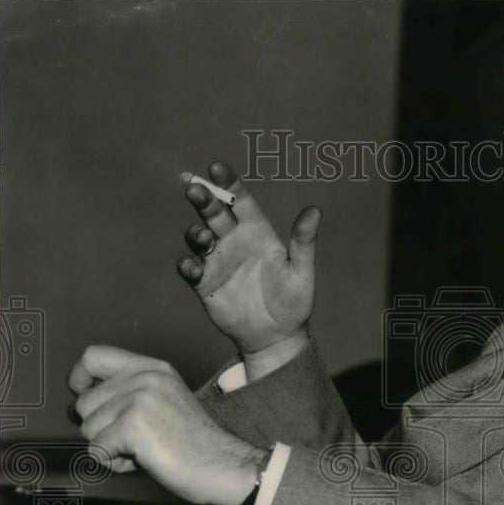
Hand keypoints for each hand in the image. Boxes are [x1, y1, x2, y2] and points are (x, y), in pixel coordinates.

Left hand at [69, 345, 268, 504]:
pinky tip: (143, 460)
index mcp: (153, 368)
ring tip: (143, 449)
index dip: (80, 379)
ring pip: (88, 428)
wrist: (225, 464)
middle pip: (84, 402)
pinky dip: (115, 463)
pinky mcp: (133, 425)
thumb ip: (129, 392)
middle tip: (135, 438)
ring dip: (109, 447)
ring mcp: (139, 399)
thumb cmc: (196, 442)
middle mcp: (145, 378)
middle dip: (101, 428)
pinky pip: (97, 450)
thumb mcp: (164, 400)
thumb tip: (82, 401)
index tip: (87, 398)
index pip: (93, 356)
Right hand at [178, 160, 319, 377]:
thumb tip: (315, 210)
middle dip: (204, 199)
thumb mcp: (301, 270)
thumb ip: (303, 241)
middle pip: (214, 214)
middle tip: (195, 189)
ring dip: (196, 233)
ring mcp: (217, 261)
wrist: (277, 336)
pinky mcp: (204, 284)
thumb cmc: (293, 301)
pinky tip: (193, 267)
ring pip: (198, 238)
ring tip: (203, 236)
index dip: (228, 183)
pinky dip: (188, 266)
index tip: (217, 168)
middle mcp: (234, 241)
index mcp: (257, 231)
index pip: (240, 201)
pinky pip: (191, 270)